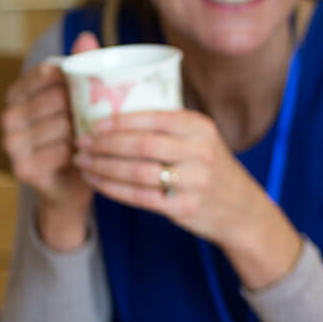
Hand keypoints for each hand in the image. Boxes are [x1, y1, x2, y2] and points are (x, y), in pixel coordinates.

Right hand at [1, 31, 99, 247]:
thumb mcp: (83, 100)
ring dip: (83, 131)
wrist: (75, 183)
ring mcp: (11, 143)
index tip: (94, 87)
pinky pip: (57, 152)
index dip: (72, 79)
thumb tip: (86, 36)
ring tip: (96, 136)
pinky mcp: (21, 167)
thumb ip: (82, 69)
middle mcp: (10, 116)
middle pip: (53, 99)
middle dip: (82, 107)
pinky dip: (77, 153)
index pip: (44, 72)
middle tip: (102, 117)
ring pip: (58, 125)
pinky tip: (86, 154)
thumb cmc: (81, 135)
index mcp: (20, 92)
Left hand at [72, 108, 301, 286]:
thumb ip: (169, 127)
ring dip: (104, 167)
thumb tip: (115, 112)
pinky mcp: (184, 207)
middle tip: (80, 142)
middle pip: (142, 145)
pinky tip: (97, 182)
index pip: (154, 118)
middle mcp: (200, 152)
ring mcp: (194, 181)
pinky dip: (112, 188)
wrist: (241, 209)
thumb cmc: (211, 169)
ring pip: (137, 171)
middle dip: (105, 144)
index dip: (119, 120)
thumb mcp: (202, 139)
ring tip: (83, 162)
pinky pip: (139, 196)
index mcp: (201, 127)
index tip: (93, 123)